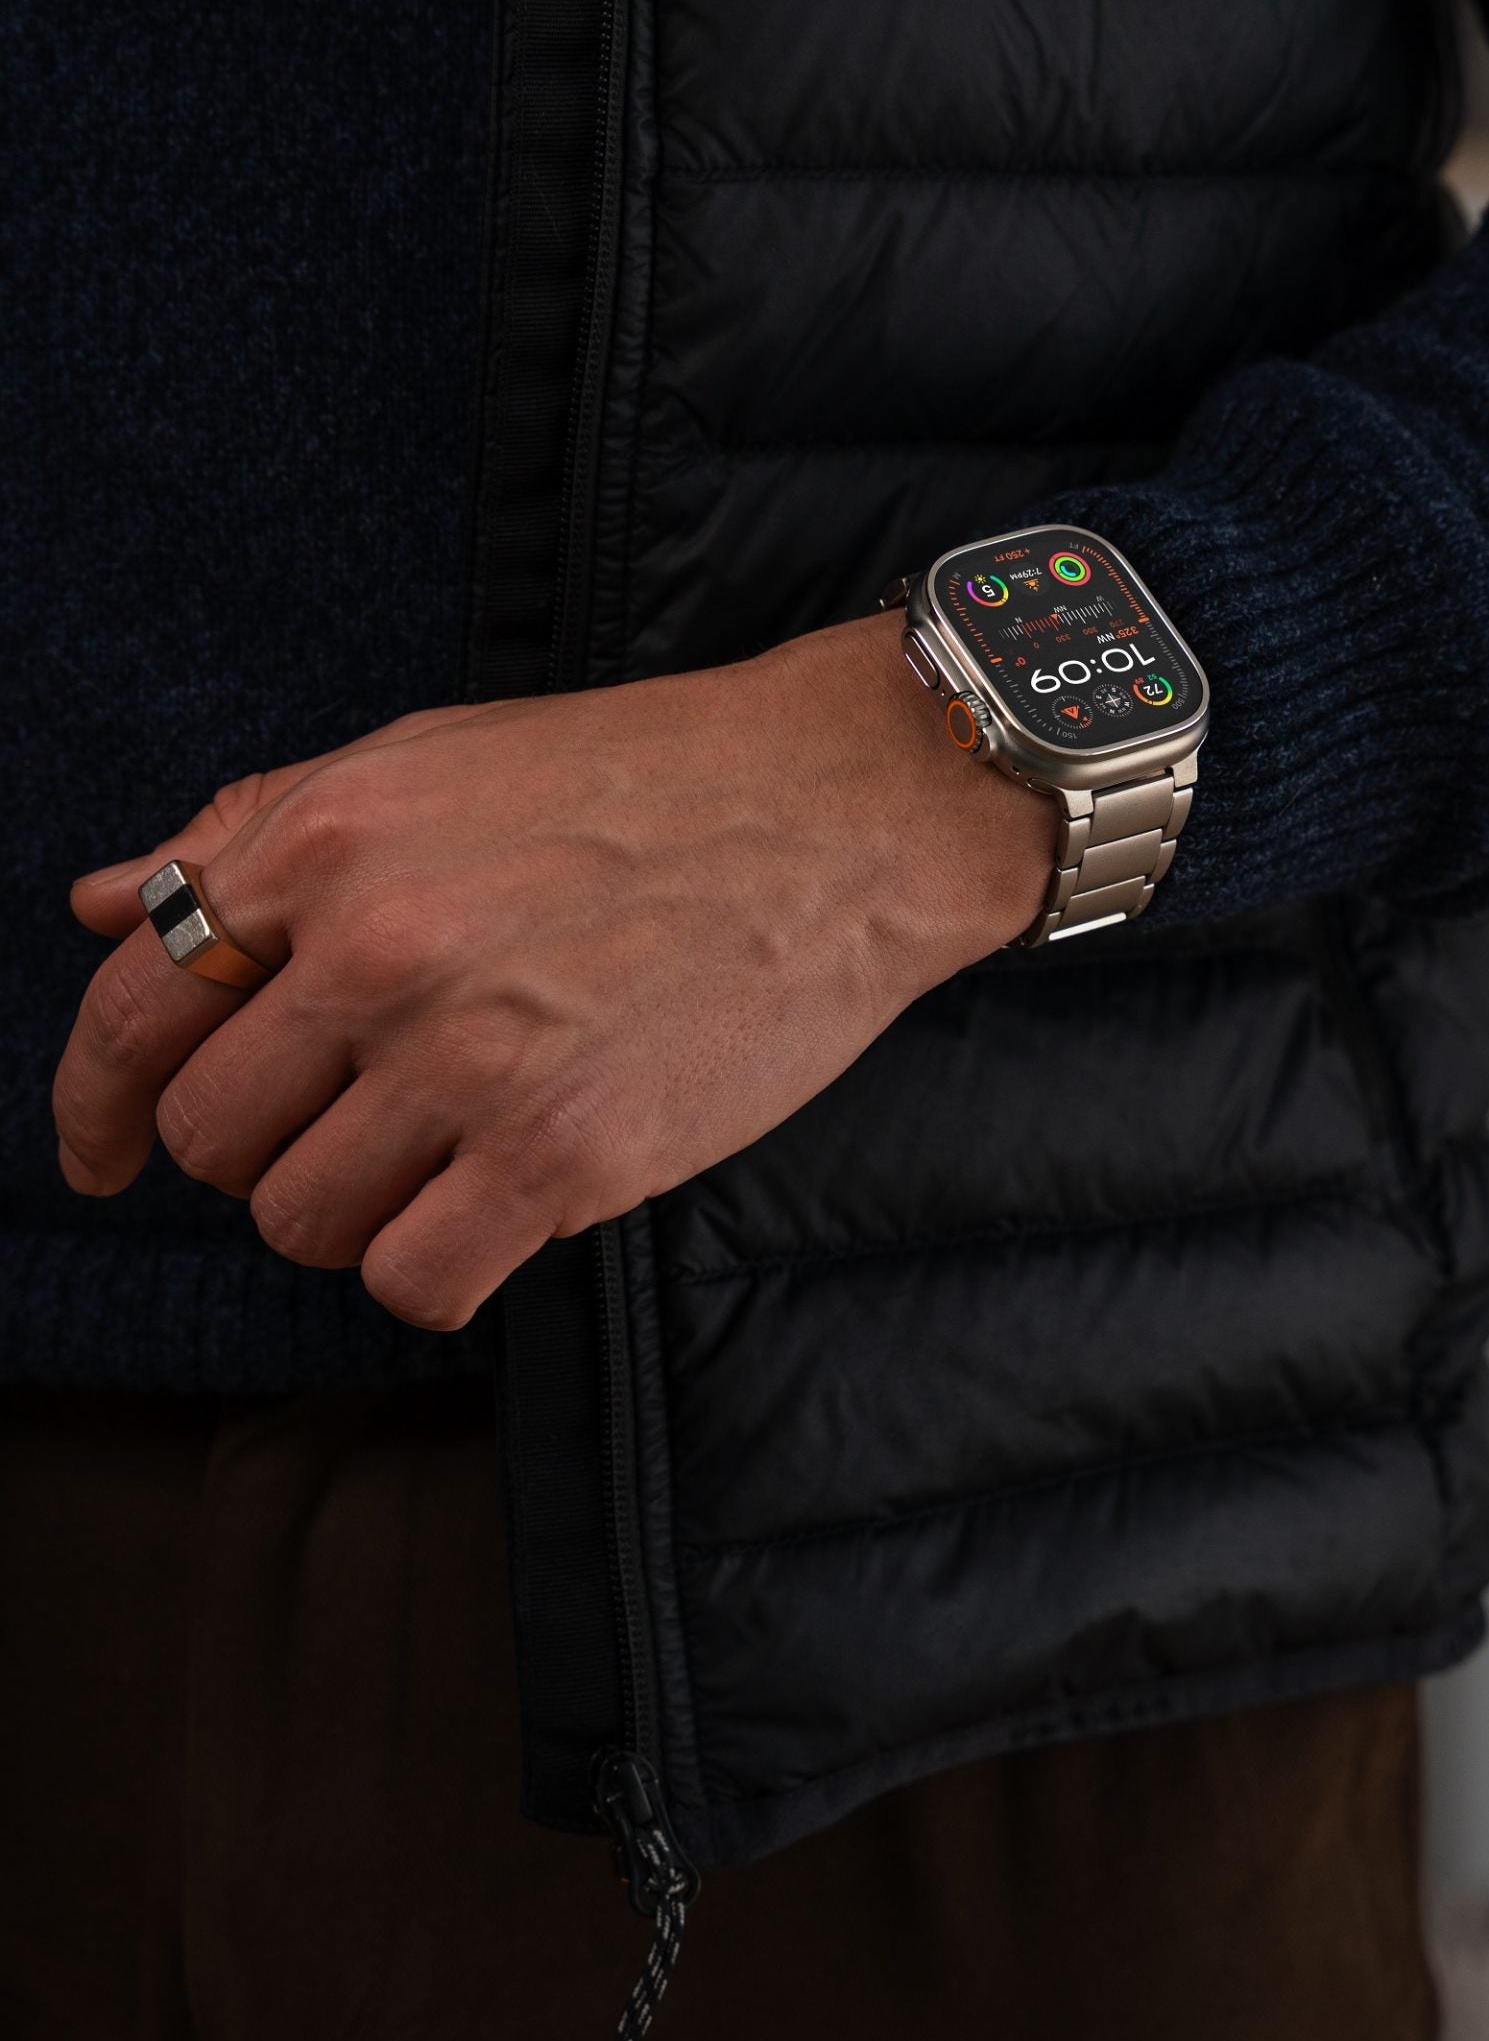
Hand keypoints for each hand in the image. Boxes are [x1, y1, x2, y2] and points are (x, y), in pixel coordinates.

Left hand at [52, 617, 1054, 1328]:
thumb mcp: (426, 757)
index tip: (102, 1155)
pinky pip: (414, 1283)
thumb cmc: (640, 776)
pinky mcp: (570, 1154)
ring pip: (303, 1222)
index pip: (134, 1007)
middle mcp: (380, 950)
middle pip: (212, 1138)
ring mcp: (473, 1057)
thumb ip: (254, 829)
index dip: (93, 1104)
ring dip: (353, 1211)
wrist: (842, 808)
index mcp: (329, 841)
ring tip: (441, 1153)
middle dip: (260, 1151)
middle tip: (348, 1125)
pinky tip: (490, 1212)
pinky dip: (433, 1268)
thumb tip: (101, 905)